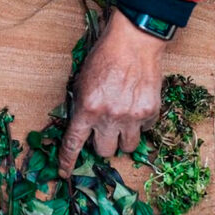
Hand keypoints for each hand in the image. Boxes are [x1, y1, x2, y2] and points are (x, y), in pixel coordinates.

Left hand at [59, 10, 165, 177]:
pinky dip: (139, 124)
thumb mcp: (81, 81)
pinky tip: (135, 106)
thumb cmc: (104, 57)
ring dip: (122, 139)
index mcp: (87, 109)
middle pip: (104, 152)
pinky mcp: (150, 112)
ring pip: (126, 148)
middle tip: (103, 130)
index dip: (67, 161)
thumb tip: (79, 126)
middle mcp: (109, 117)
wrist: (133, 42)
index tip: (64, 171)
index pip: (74, 144)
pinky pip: (144, 130)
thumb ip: (80, 105)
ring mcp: (131, 117)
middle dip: (102, 144)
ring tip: (121, 122)